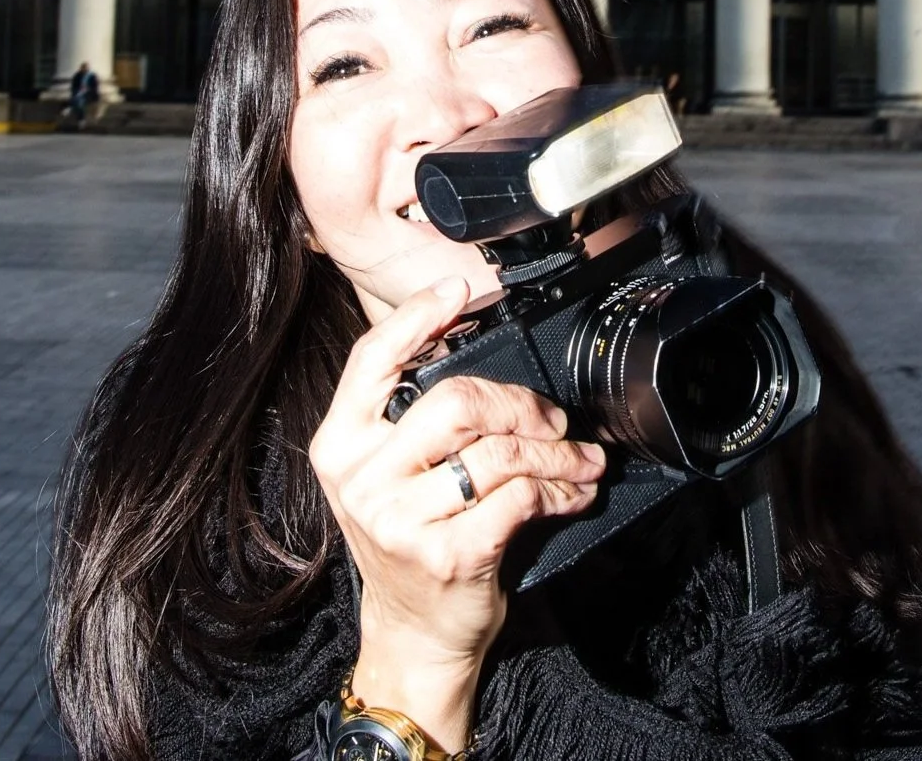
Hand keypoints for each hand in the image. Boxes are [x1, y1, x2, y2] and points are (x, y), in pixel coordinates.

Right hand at [309, 276, 605, 750]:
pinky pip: (520, 499)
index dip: (418, 316)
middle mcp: (360, 478)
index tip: (460, 289)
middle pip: (456, 401)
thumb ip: (410, 413)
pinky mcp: (446, 555)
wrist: (413, 632)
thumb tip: (466, 342)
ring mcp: (399, 520)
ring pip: (499, 453)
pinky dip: (560, 491)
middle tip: (555, 419)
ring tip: (581, 459)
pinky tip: (573, 493)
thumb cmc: (410, 536)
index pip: (372, 360)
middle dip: (522, 405)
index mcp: (340, 443)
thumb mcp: (388, 471)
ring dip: (557, 454)